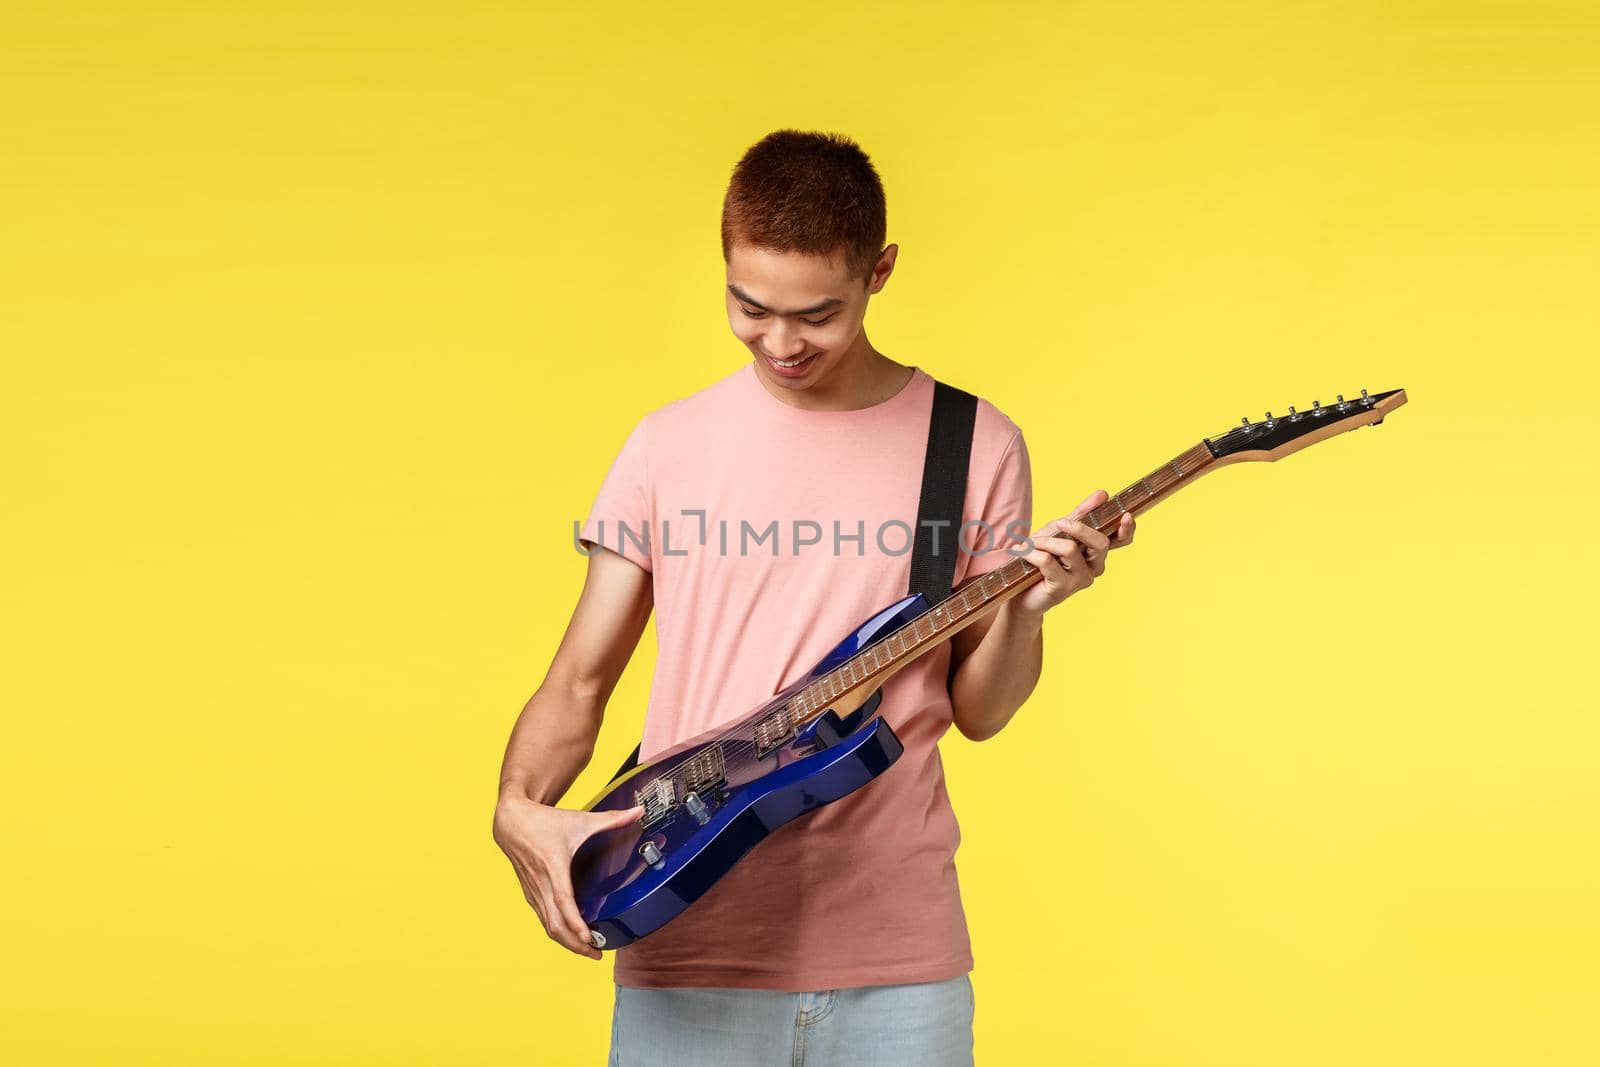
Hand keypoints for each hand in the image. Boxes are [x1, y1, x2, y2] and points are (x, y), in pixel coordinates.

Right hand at [493, 795, 643, 958]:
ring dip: (567, 942)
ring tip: (589, 950)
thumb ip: (611, 818)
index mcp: (553, 865)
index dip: (575, 921)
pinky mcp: (531, 895)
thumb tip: (639, 811)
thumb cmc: (544, 821)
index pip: (563, 900)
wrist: (511, 822)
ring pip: (548, 926)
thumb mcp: (579, 819)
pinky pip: (544, 920)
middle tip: (597, 952)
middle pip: (555, 924)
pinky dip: (558, 932)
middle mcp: (540, 883)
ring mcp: (533, 892)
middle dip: (575, 944)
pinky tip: (573, 937)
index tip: (588, 937)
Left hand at [1009, 489, 1135, 618]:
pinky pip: (1048, 561)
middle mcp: (1094, 567)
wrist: (1020, 592)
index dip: (1127, 529)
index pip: (1122, 540)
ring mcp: (1081, 580)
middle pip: (1100, 543)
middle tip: (1058, 522)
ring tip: (1029, 545)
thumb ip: (1080, 514)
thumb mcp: (1059, 530)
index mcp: (1097, 551)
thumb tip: (1103, 494)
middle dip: (1078, 527)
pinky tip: (1023, 554)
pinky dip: (1031, 552)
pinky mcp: (1063, 589)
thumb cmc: (1041, 559)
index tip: (1125, 515)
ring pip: (1070, 549)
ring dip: (1044, 541)